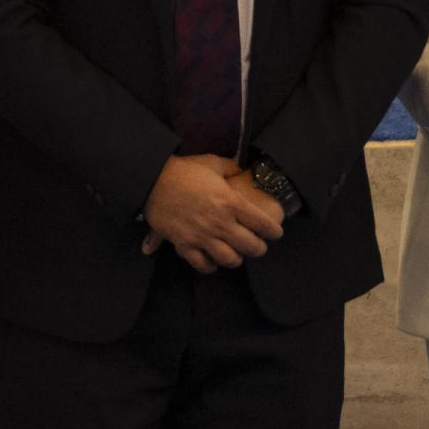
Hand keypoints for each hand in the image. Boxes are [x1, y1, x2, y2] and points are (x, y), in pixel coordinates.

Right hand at [139, 153, 282, 272]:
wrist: (153, 179)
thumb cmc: (183, 170)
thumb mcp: (212, 162)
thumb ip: (231, 167)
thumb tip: (241, 167)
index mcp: (231, 202)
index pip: (263, 224)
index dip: (274, 231)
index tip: (276, 233)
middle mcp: (220, 223)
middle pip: (252, 247)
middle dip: (259, 248)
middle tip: (257, 245)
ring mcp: (203, 236)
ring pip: (230, 260)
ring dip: (236, 259)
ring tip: (236, 254)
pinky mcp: (185, 244)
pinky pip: (202, 265)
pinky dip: (210, 266)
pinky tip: (212, 261)